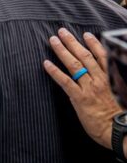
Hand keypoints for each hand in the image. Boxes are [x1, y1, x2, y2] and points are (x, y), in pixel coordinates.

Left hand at [43, 28, 123, 150]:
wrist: (117, 130)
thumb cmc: (116, 114)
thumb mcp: (117, 94)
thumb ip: (108, 82)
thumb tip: (98, 74)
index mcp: (110, 79)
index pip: (102, 57)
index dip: (94, 44)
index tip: (86, 34)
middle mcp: (99, 80)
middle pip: (85, 56)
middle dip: (73, 42)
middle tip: (62, 31)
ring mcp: (89, 88)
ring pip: (75, 65)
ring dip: (62, 51)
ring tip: (53, 40)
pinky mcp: (80, 98)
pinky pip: (65, 82)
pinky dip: (55, 71)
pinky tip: (46, 63)